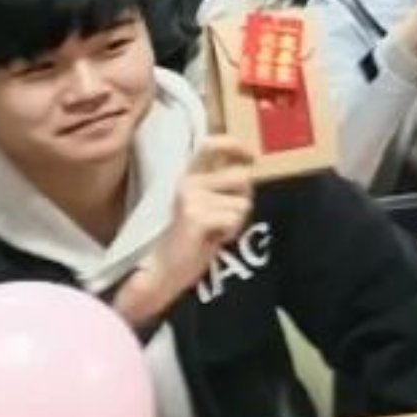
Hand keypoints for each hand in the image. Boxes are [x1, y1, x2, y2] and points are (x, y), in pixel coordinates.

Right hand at [138, 139, 255, 305]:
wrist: (165, 270)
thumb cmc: (194, 238)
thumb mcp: (209, 204)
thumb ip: (226, 185)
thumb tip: (251, 167)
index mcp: (190, 177)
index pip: (211, 145)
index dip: (236, 146)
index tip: (251, 156)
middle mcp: (188, 182)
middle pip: (243, 177)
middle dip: (243, 200)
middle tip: (223, 219)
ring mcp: (190, 197)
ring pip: (243, 202)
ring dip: (236, 221)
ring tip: (214, 230)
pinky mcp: (195, 216)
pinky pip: (234, 219)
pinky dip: (230, 233)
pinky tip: (211, 239)